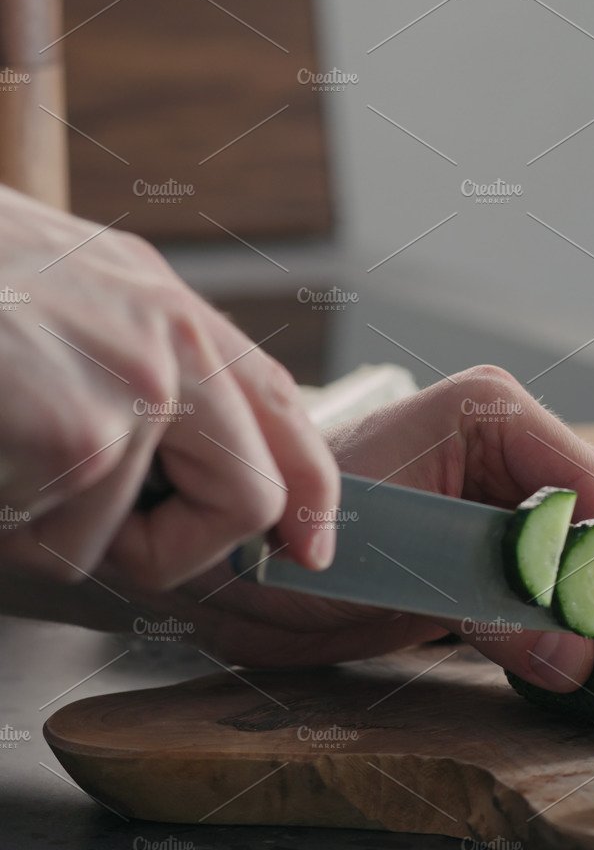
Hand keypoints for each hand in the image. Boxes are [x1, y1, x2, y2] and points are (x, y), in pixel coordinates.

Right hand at [0, 185, 338, 587]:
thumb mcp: (56, 299)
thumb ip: (125, 369)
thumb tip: (162, 472)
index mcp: (162, 304)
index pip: (280, 407)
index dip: (307, 493)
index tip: (307, 550)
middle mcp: (168, 336)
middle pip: (251, 498)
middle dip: (177, 550)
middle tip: (86, 540)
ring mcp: (133, 383)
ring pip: (131, 541)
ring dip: (42, 535)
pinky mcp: (80, 434)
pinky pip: (66, 542)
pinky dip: (4, 527)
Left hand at [159, 365, 593, 691]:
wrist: (234, 562)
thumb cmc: (286, 542)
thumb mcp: (388, 579)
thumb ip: (489, 616)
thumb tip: (576, 658)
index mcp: (490, 414)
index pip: (592, 480)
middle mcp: (519, 440)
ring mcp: (521, 485)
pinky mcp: (515, 537)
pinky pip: (578, 567)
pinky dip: (593, 608)